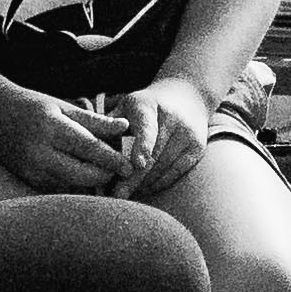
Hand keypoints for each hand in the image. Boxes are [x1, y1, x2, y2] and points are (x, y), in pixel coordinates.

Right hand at [0, 87, 132, 195]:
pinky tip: (87, 179)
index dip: (112, 159)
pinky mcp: (29, 180)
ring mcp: (33, 169)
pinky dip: (76, 186)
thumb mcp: (64, 106)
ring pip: (72, 186)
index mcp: (52, 128)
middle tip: (121, 171)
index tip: (130, 166)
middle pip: (82, 174)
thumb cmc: (34, 107)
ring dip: (92, 184)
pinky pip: (60, 189)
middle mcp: (40, 152)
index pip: (88, 148)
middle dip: (104, 175)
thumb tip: (125, 127)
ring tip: (106, 174)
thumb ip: (95, 121)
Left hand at [110, 78, 214, 198]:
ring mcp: (188, 133)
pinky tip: (143, 189)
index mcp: (148, 104)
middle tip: (117, 195)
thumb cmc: (145, 107)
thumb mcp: (126, 108)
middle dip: (134, 177)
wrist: (187, 96)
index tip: (137, 163)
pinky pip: (175, 172)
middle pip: (154, 154)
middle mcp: (173, 117)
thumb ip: (110, 128)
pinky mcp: (198, 147)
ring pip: (164, 166)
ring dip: (143, 184)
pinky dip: (158, 183)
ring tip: (124, 194)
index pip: (147, 127)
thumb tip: (93, 155)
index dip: (143, 146)